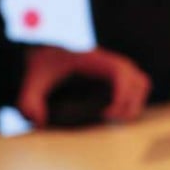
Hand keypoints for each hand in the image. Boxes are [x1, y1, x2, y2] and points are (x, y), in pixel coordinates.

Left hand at [17, 46, 151, 126]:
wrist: (45, 50)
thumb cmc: (43, 63)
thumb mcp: (32, 79)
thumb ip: (29, 99)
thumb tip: (38, 119)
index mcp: (95, 59)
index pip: (121, 73)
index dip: (121, 96)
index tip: (106, 114)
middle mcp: (110, 62)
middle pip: (139, 81)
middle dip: (129, 104)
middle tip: (109, 119)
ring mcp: (115, 68)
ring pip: (141, 83)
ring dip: (134, 103)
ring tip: (114, 118)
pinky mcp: (115, 76)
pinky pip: (136, 86)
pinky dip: (131, 101)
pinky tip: (111, 113)